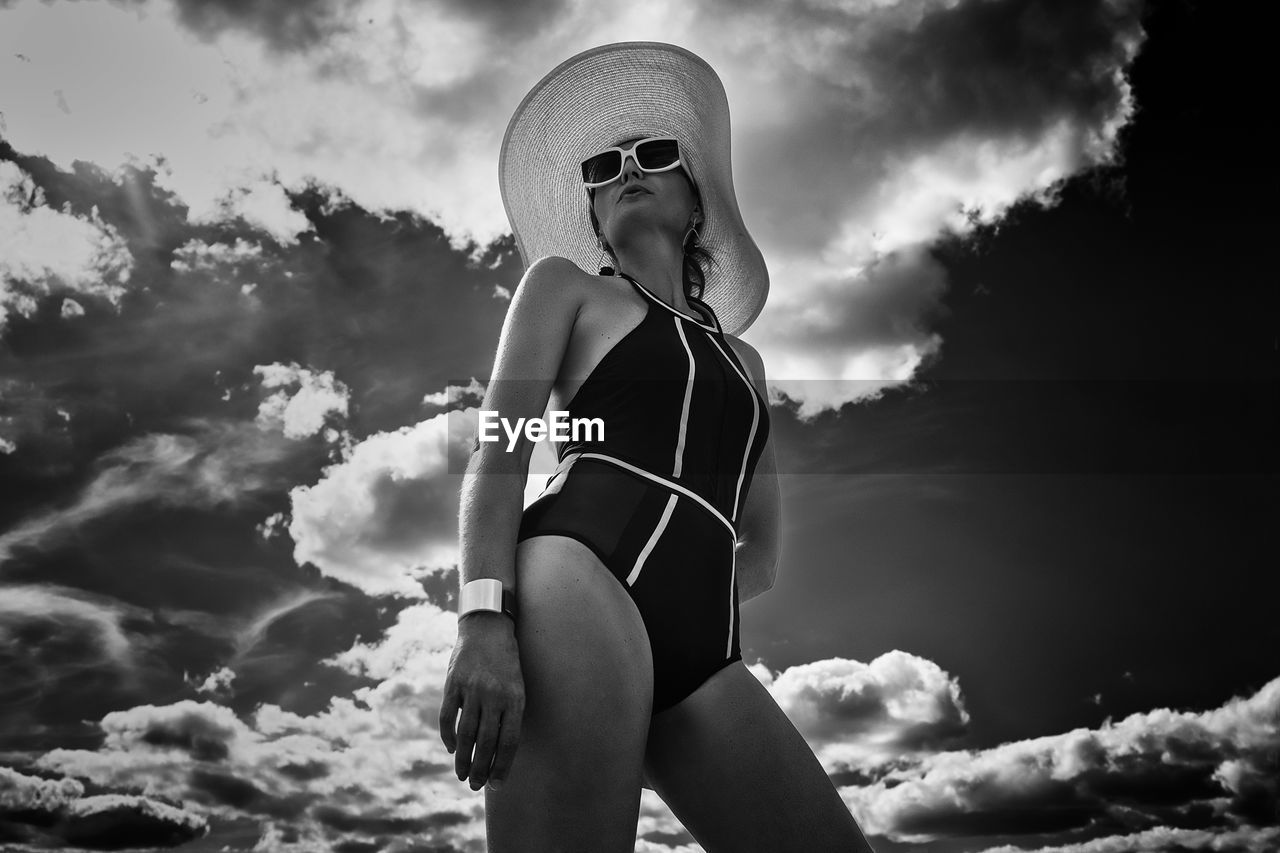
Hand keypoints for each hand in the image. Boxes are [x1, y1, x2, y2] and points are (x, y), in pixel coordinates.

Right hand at [438, 612, 524, 790]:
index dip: (502, 767)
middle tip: (476, 786)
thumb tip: (500, 752)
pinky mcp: (453, 685)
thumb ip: (509, 715)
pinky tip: (450, 749)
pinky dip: (447, 737)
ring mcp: (471, 690)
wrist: (487, 628)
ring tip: (462, 775)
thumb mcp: (517, 686)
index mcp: (515, 699)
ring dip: (463, 759)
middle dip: (481, 769)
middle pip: (486, 743)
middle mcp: (493, 696)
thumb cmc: (506, 663)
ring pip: (465, 735)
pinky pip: (448, 718)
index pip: (508, 742)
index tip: (497, 784)